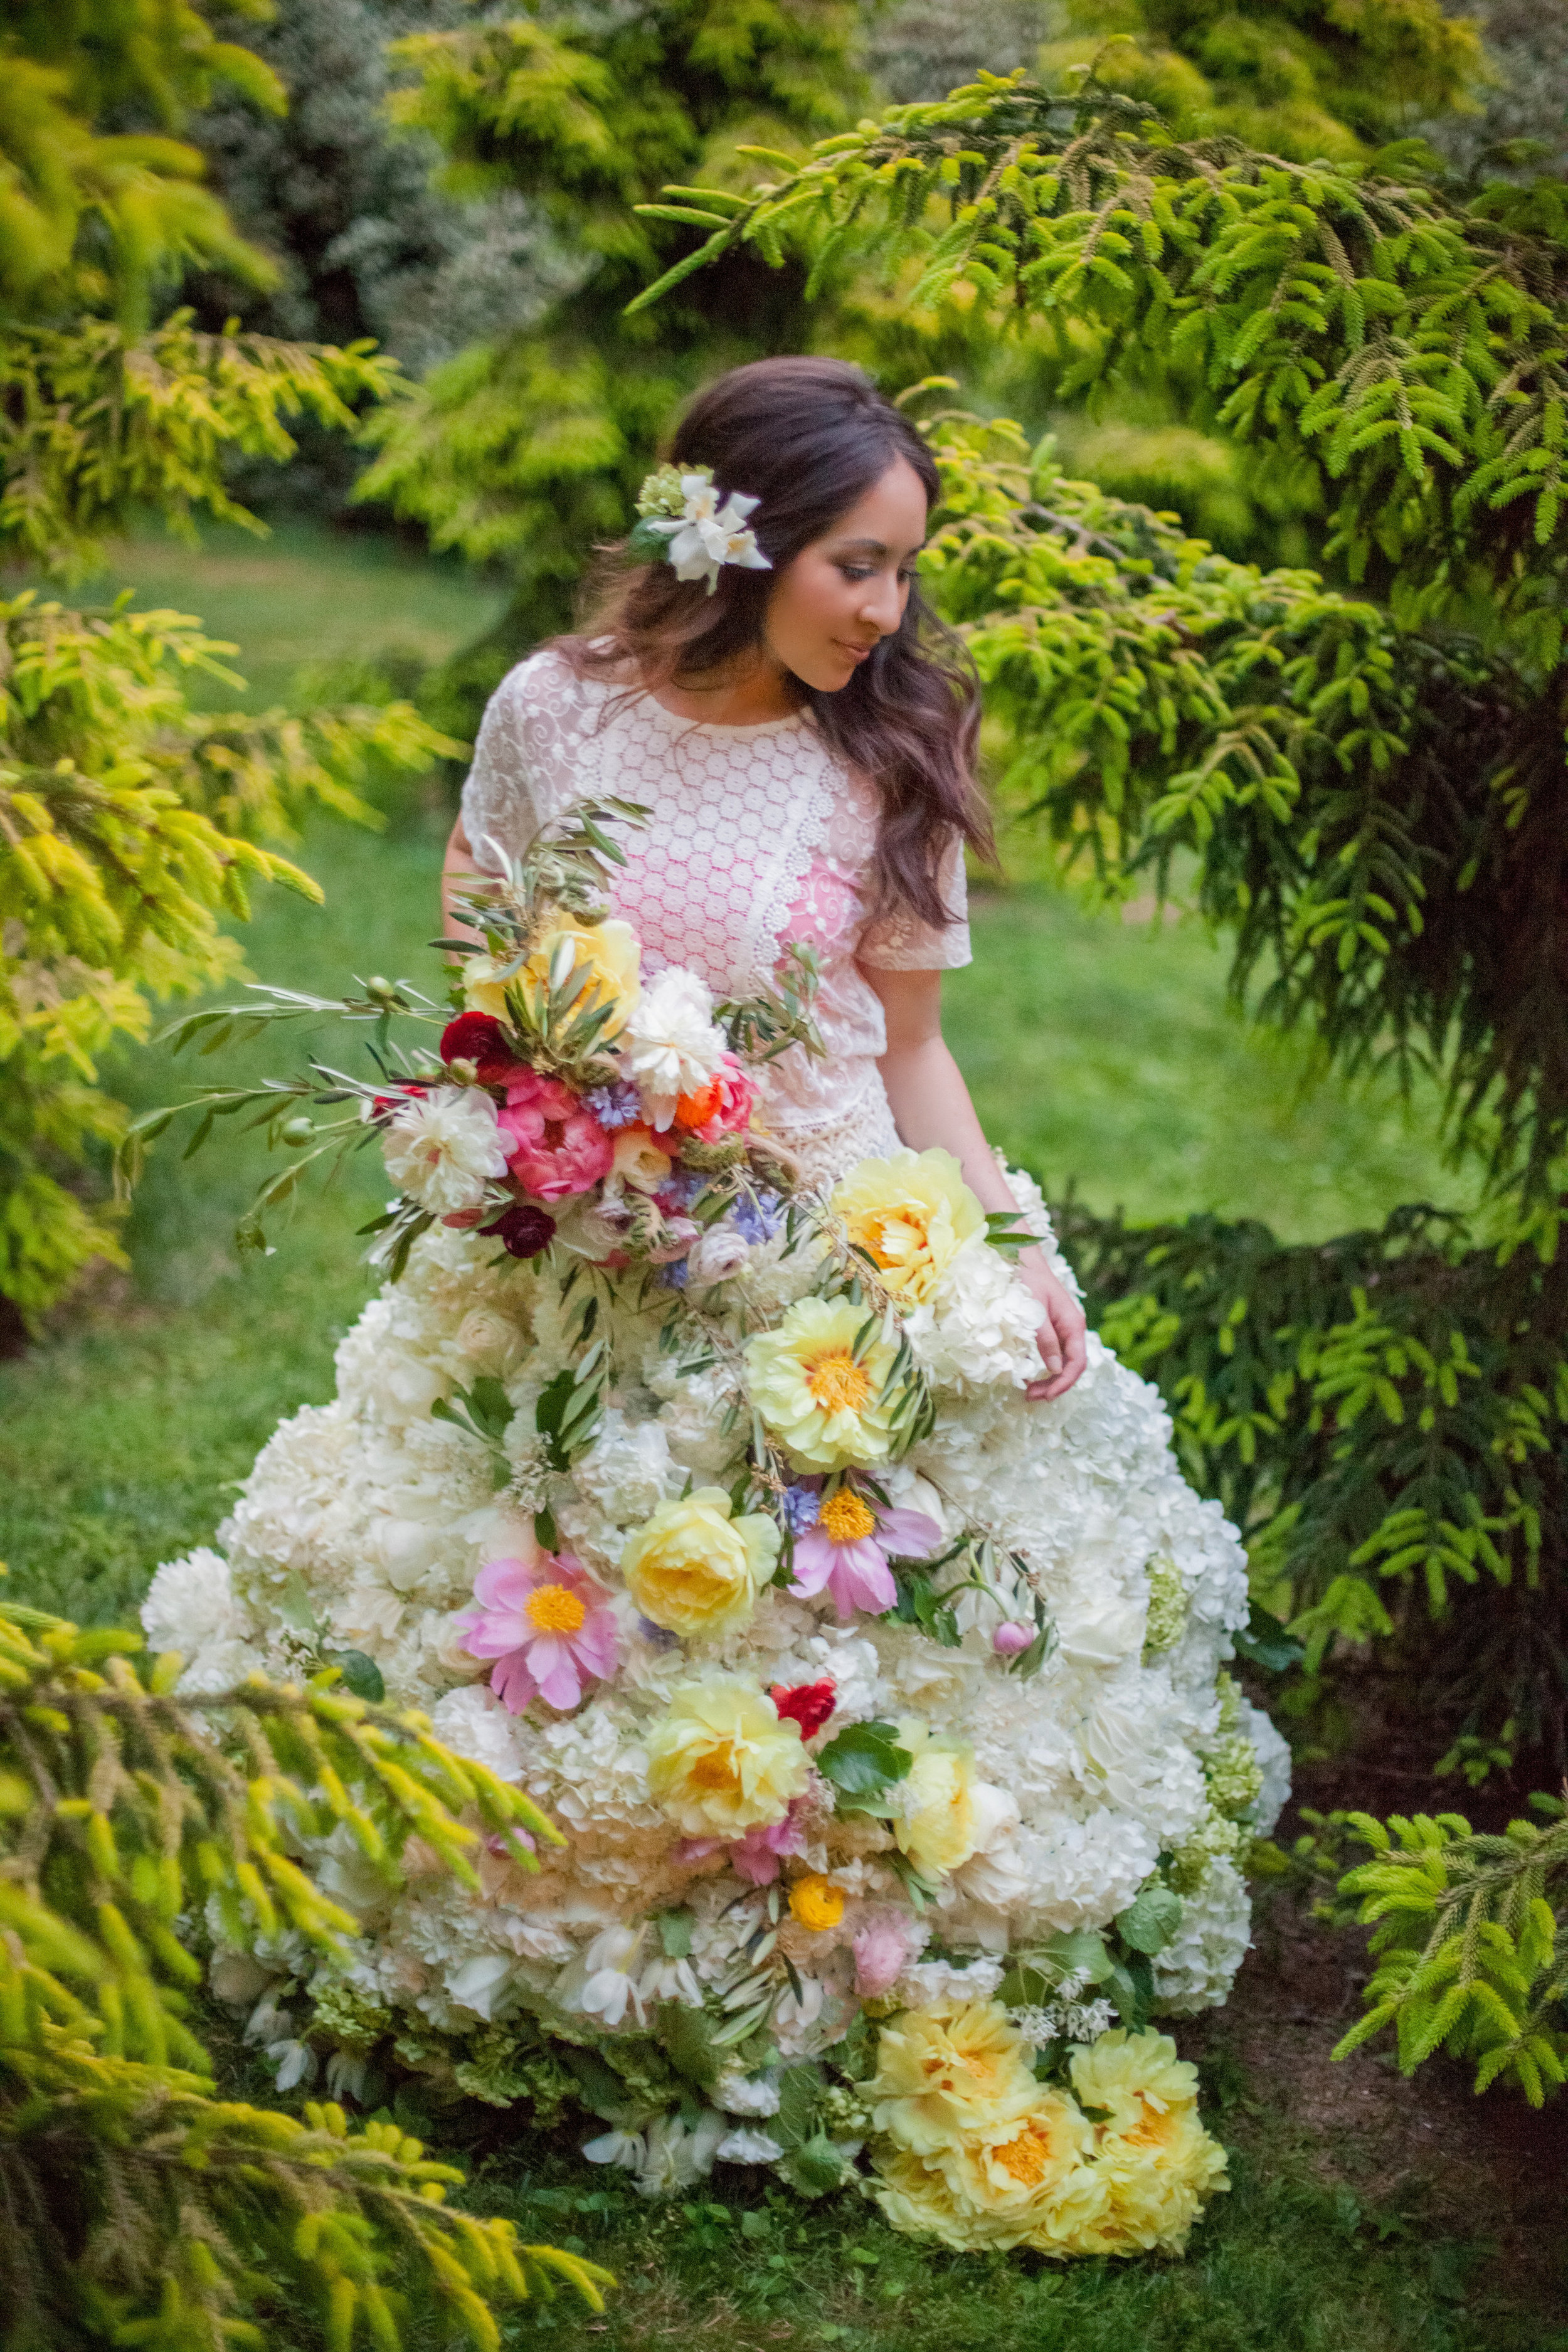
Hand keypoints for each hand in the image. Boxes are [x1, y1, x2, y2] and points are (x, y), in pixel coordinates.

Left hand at [1017, 1247, 1087, 1400]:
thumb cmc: (1027, 1279)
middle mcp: (1071, 1329)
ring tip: (1028, 1392)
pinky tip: (1028, 1376)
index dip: (1064, 1383)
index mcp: (1074, 1324)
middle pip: (1070, 1367)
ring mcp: (1061, 1330)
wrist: (1021, 1257)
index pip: (1077, 1363)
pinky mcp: (1050, 1329)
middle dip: (1054, 1385)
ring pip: (1061, 1363)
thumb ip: (1045, 1339)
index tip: (1046, 1396)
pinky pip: (1051, 1354)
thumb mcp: (1034, 1311)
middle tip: (1030, 1397)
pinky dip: (1042, 1368)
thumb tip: (1055, 1369)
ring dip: (1047, 1380)